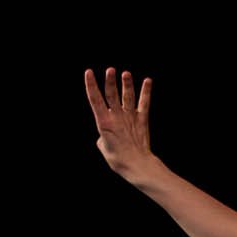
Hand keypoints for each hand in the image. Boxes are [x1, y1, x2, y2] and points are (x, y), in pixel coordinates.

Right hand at [84, 66, 154, 182]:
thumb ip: (102, 137)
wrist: (137, 166)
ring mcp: (130, 118)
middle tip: (110, 70)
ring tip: (126, 73)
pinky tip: (148, 81)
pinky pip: (144, 103)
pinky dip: (146, 92)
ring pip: (128, 97)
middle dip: (110, 81)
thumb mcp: (104, 148)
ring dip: (127, 84)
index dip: (91, 85)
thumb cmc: (119, 160)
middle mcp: (117, 117)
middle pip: (112, 95)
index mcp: (104, 123)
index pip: (95, 100)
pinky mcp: (142, 121)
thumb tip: (104, 135)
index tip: (88, 72)